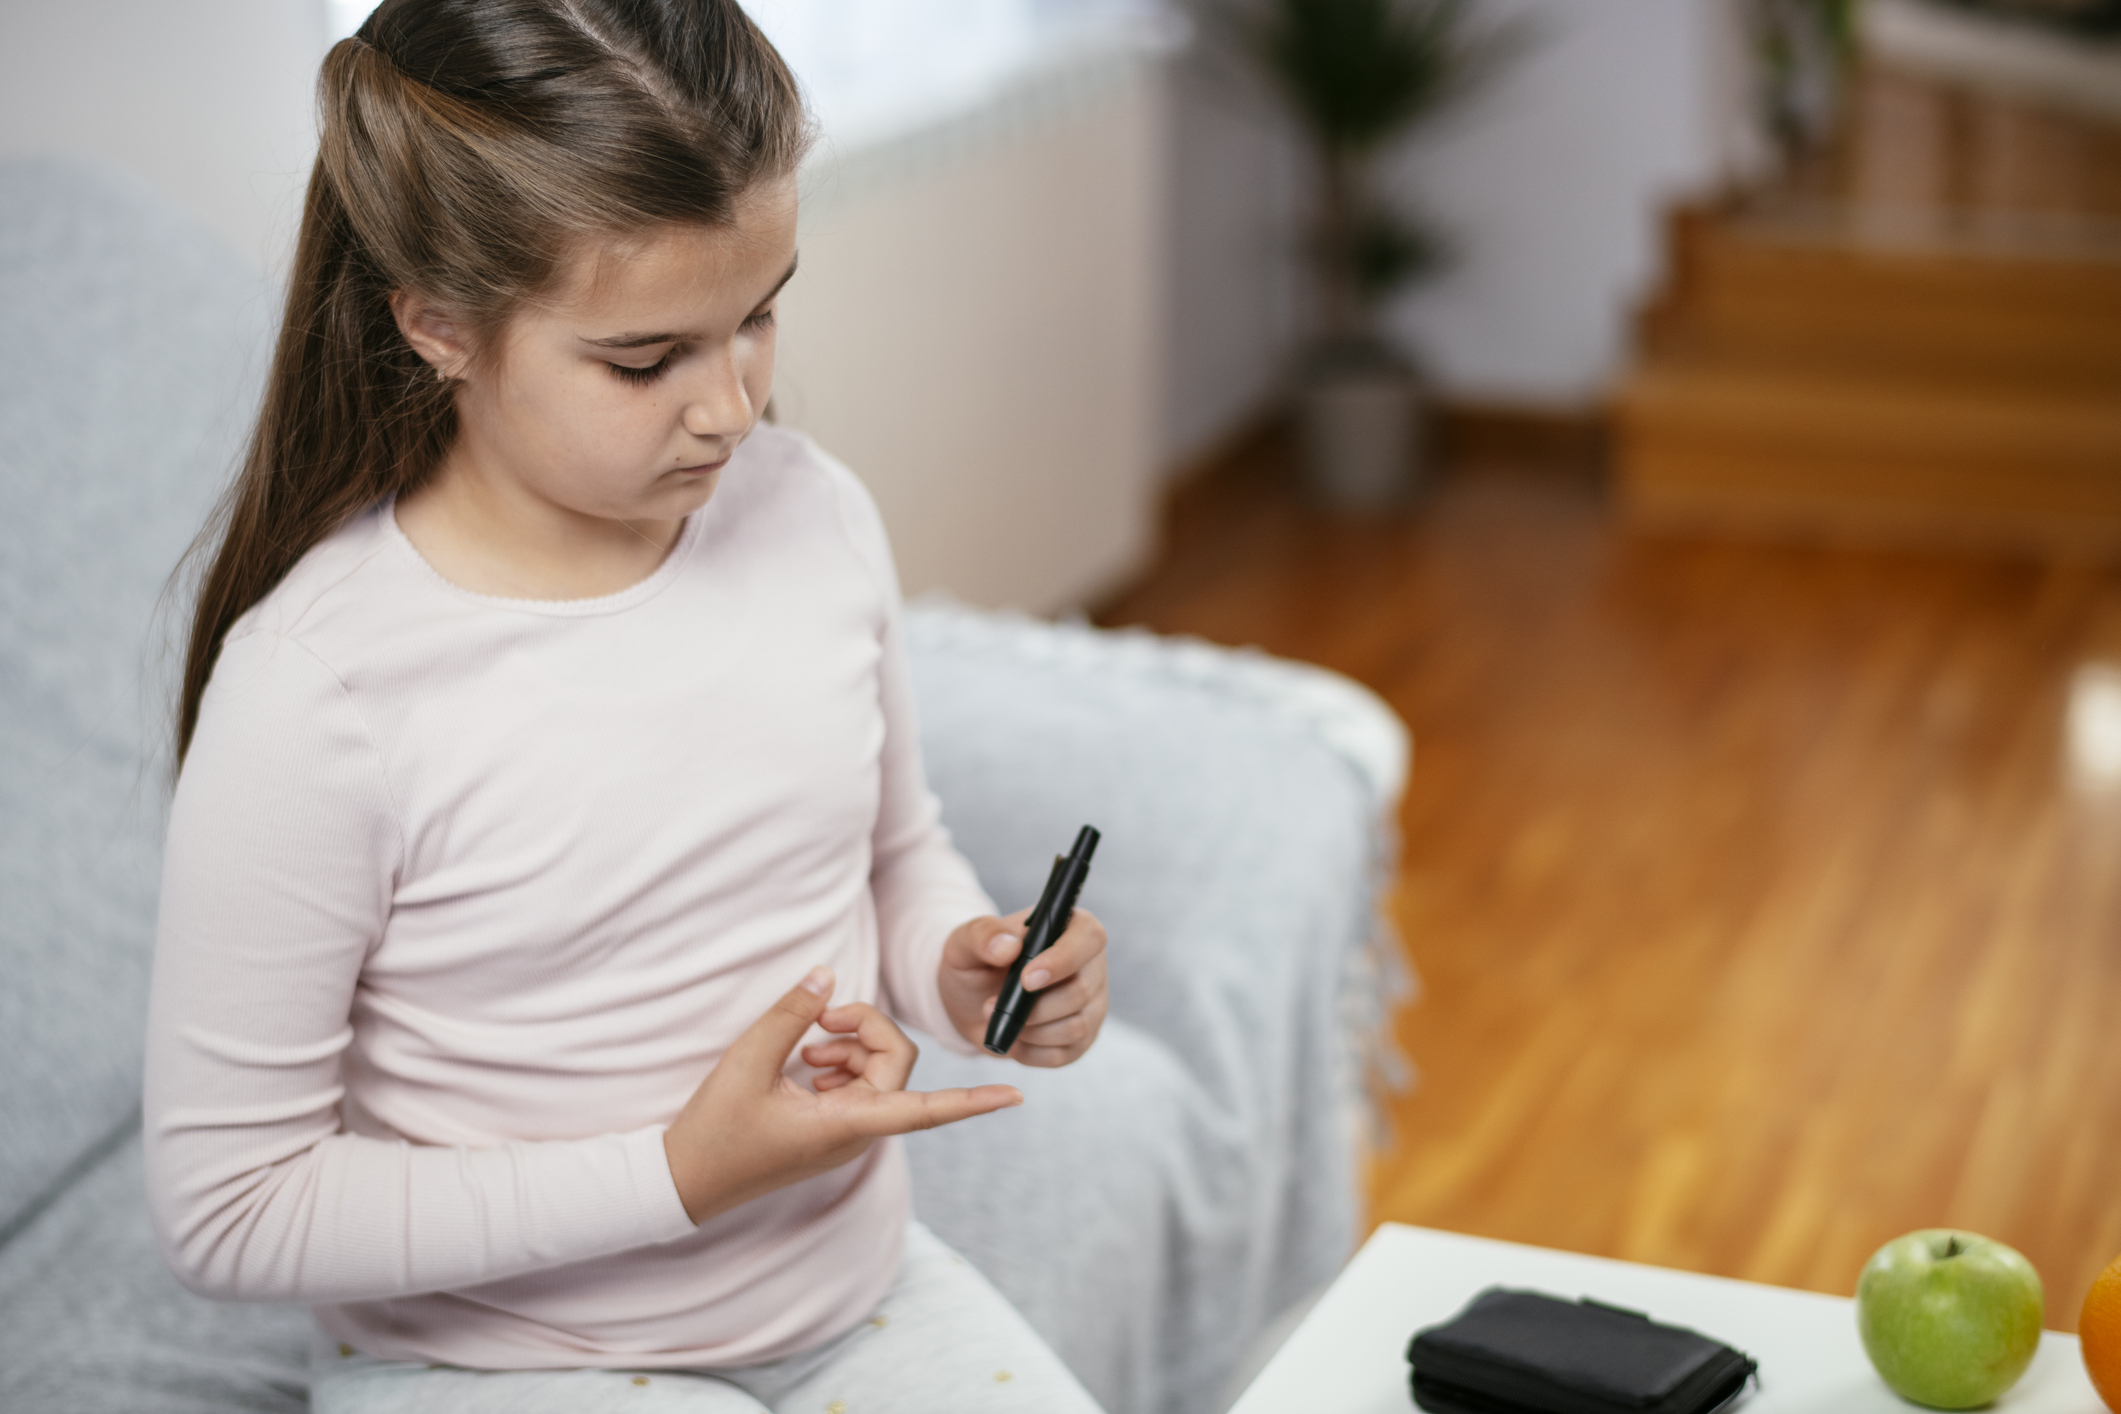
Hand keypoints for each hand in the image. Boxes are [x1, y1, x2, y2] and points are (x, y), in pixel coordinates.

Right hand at [661, 966, 1020, 1224]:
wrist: (685, 1181)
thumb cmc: (714, 1130)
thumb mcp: (747, 1062)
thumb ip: (790, 1014)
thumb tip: (826, 972)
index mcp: (847, 1125)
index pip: (926, 1110)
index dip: (972, 1101)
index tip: (1016, 1095)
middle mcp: (857, 1133)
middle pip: (897, 1065)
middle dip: (869, 1030)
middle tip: (822, 1019)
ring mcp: (846, 1134)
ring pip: (879, 1073)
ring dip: (852, 1047)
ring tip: (807, 1044)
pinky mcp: (831, 1130)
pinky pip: (859, 1087)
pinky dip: (840, 1065)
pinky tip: (805, 1060)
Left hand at [939, 908, 1108, 1065]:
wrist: (972, 1001)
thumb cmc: (976, 963)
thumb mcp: (965, 943)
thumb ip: (982, 936)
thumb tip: (1009, 947)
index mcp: (1070, 927)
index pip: (1089, 938)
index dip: (1063, 960)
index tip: (1026, 980)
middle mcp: (1090, 964)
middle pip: (1082, 991)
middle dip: (1033, 1008)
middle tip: (991, 1005)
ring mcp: (1092, 1004)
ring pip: (1077, 1027)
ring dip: (1030, 1031)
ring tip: (1001, 1020)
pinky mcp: (1083, 1037)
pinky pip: (1064, 1054)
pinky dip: (1030, 1052)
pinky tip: (1013, 1038)